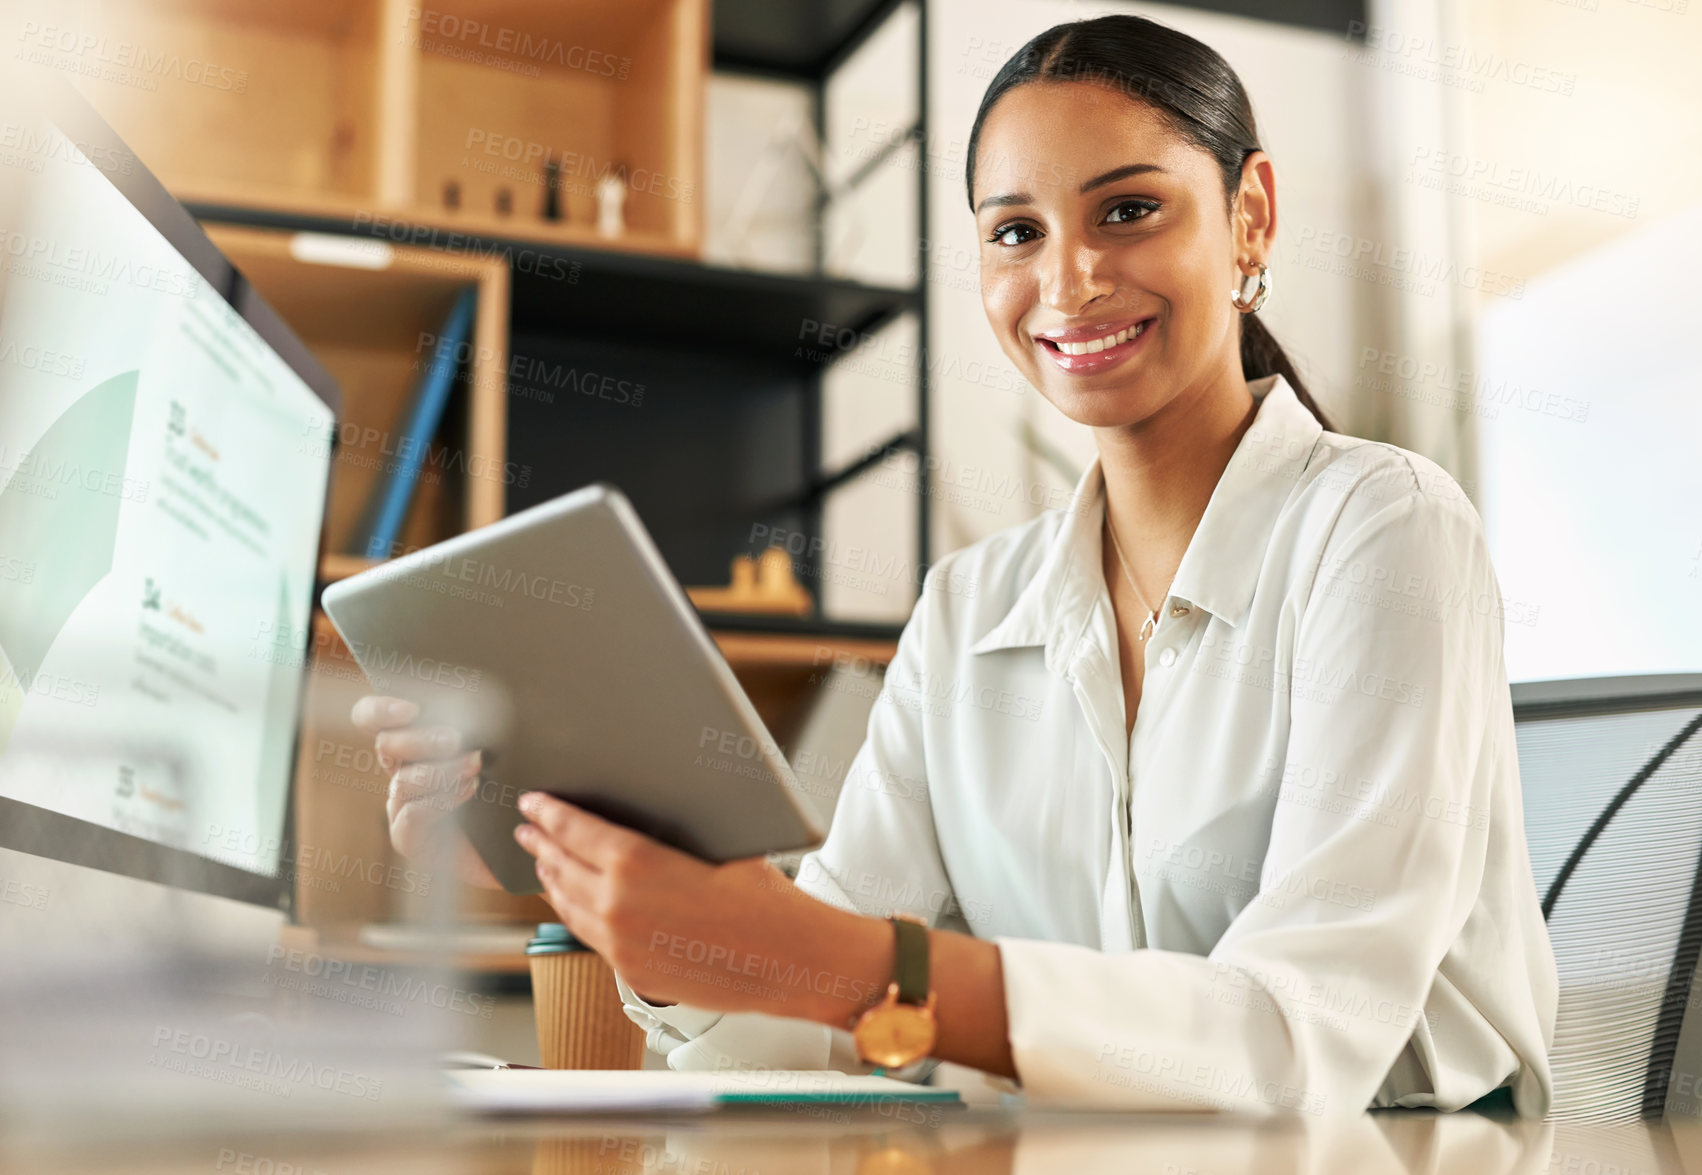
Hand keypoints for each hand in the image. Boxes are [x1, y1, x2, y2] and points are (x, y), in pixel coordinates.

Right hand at [351, 694, 502, 889]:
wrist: (501, 840)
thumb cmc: (496, 783)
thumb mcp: (486, 747)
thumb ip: (474, 725)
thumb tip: (487, 700)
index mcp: (409, 741)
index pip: (370, 716)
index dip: (381, 709)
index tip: (413, 709)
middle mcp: (398, 770)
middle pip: (386, 744)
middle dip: (421, 739)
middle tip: (456, 738)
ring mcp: (399, 804)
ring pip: (402, 781)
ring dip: (439, 770)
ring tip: (474, 765)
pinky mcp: (406, 835)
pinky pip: (413, 814)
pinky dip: (441, 800)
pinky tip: (469, 790)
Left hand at [512, 792, 889, 1022]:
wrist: (790, 958)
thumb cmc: (764, 898)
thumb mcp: (715, 844)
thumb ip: (665, 835)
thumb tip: (637, 816)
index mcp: (637, 865)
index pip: (574, 830)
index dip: (549, 813)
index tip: (534, 802)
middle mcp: (618, 906)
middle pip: (562, 867)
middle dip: (541, 843)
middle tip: (528, 829)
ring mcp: (621, 944)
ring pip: (568, 906)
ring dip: (552, 879)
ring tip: (543, 862)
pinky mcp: (632, 972)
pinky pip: (590, 936)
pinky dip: (575, 913)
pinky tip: (576, 903)